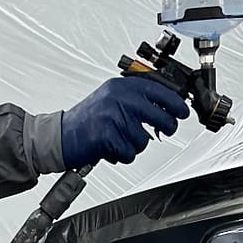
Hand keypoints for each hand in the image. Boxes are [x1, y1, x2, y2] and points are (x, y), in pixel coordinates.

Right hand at [60, 75, 190, 168]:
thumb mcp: (111, 97)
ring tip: (119, 139)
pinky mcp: (107, 137)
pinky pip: (129, 153)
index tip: (183, 111)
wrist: (60, 135)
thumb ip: (135, 98)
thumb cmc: (87, 119)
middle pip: (160, 117)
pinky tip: (111, 148)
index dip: (176, 103)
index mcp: (121, 87)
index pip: (158, 91)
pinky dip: (122, 155)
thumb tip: (165, 104)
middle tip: (164, 130)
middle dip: (167, 127)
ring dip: (135, 145)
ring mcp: (113, 117)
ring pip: (144, 140)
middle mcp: (118, 99)